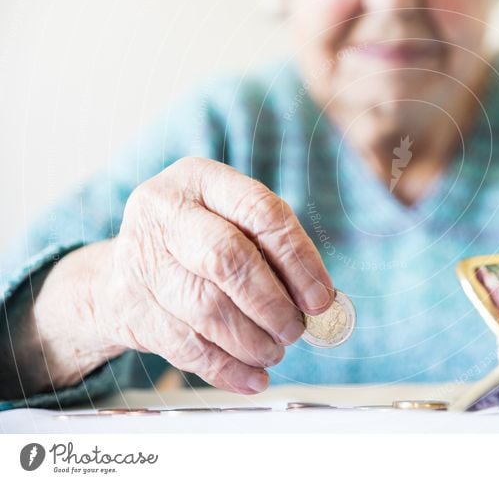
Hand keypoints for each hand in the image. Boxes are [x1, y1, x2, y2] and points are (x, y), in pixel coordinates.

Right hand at [82, 157, 332, 392]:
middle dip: (271, 303)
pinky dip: (227, 368)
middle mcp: (164, 212)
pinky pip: (186, 347)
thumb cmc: (196, 243)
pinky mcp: (130, 307)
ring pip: (206, 308)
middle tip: (295, 329)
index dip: (299, 258)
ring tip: (274, 351)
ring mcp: (140, 259)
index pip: (260, 211)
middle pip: (227, 259)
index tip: (321, 297)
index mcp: (200, 179)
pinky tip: (253, 378)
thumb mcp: (230, 223)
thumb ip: (272, 250)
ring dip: (252, 340)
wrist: (118, 272)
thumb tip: (318, 300)